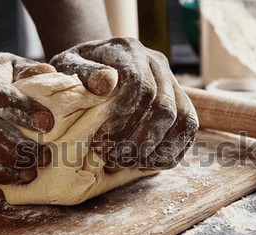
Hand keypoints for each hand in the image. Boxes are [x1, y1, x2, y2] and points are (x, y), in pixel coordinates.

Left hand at [50, 37, 198, 171]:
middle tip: (112, 159)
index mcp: (130, 51)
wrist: (95, 65)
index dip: (124, 118)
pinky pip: (188, 130)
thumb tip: (105, 83)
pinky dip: (169, 152)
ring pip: (183, 120)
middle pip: (164, 107)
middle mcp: (157, 63)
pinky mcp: (180, 100)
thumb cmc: (77, 72)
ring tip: (126, 163)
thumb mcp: (68, 66)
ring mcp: (172, 82)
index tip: (102, 140)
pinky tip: (144, 163)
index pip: (141, 86)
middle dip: (139, 141)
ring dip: (155, 150)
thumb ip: (84, 74)